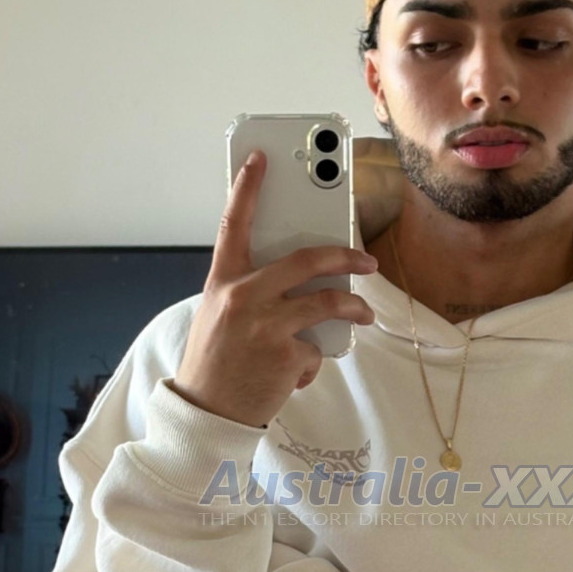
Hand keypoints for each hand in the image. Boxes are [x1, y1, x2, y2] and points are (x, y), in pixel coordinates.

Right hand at [174, 148, 377, 427]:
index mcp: (222, 282)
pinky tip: (292, 375)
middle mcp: (242, 296)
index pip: (234, 224)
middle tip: (366, 258)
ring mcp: (265, 324)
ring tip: (363, 312)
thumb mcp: (219, 317)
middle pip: (305, 259)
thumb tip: (300, 281)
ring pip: (327, 301)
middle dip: (344, 254)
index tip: (262, 159)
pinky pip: (315, 348)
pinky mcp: (286, 354)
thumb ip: (250, 293)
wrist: (206, 412)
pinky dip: (310, 362)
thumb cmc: (214, 363)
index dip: (247, 188)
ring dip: (354, 306)